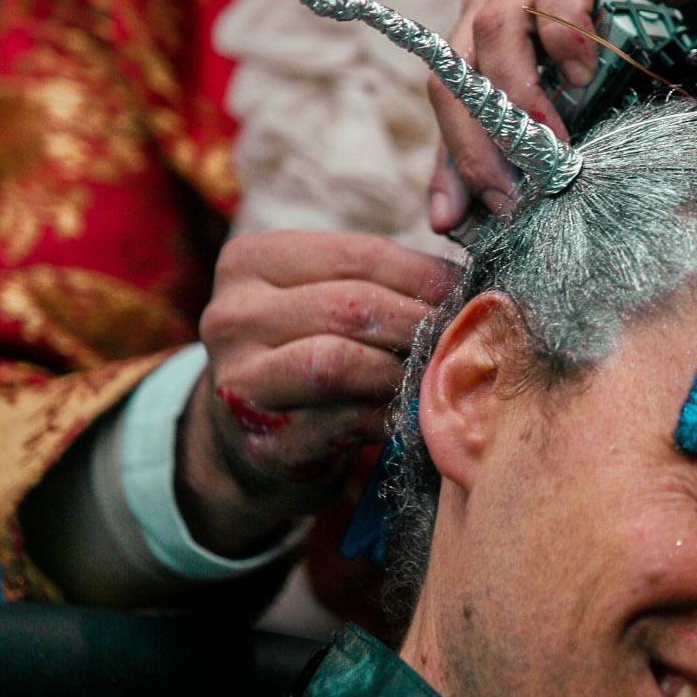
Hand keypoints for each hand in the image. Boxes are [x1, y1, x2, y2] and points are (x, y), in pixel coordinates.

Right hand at [177, 231, 457, 556]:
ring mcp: (238, 380)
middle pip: (351, 306)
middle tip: (462, 334)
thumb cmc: (305, 352)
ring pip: (339, 362)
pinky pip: (343, 420)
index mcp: (249, 262)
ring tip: (437, 369)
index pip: (356, 255)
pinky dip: (387, 414)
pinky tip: (409, 411)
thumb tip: (466, 282)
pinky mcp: (260, 439)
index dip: (423, 273)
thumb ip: (377, 280)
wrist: (248, 441)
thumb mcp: (322, 298)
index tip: (466, 290)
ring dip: (402, 368)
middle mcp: (230, 316)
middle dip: (419, 321)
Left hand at [428, 0, 696, 224]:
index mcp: (496, 10)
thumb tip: (547, 173)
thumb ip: (569, 94)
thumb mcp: (601, 45)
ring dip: (514, 104)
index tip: (450, 219)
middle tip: (503, 202)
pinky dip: (565, 43)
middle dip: (471, 145)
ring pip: (494, 37)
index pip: (451, 91)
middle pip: (455, 71)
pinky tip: (587, 79)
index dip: (447, 157)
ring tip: (546, 154)